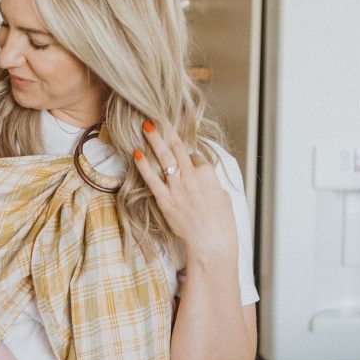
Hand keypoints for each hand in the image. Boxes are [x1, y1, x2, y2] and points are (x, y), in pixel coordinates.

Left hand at [133, 120, 237, 262]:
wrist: (211, 242)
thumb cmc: (221, 222)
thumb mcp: (222, 196)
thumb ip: (210, 182)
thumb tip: (203, 176)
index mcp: (208, 173)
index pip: (196, 156)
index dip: (191, 157)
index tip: (188, 160)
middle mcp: (191, 176)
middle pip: (178, 148)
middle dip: (167, 131)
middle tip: (157, 116)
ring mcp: (177, 187)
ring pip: (164, 157)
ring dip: (154, 140)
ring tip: (146, 126)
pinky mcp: (165, 200)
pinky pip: (152, 179)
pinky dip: (143, 165)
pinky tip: (136, 153)